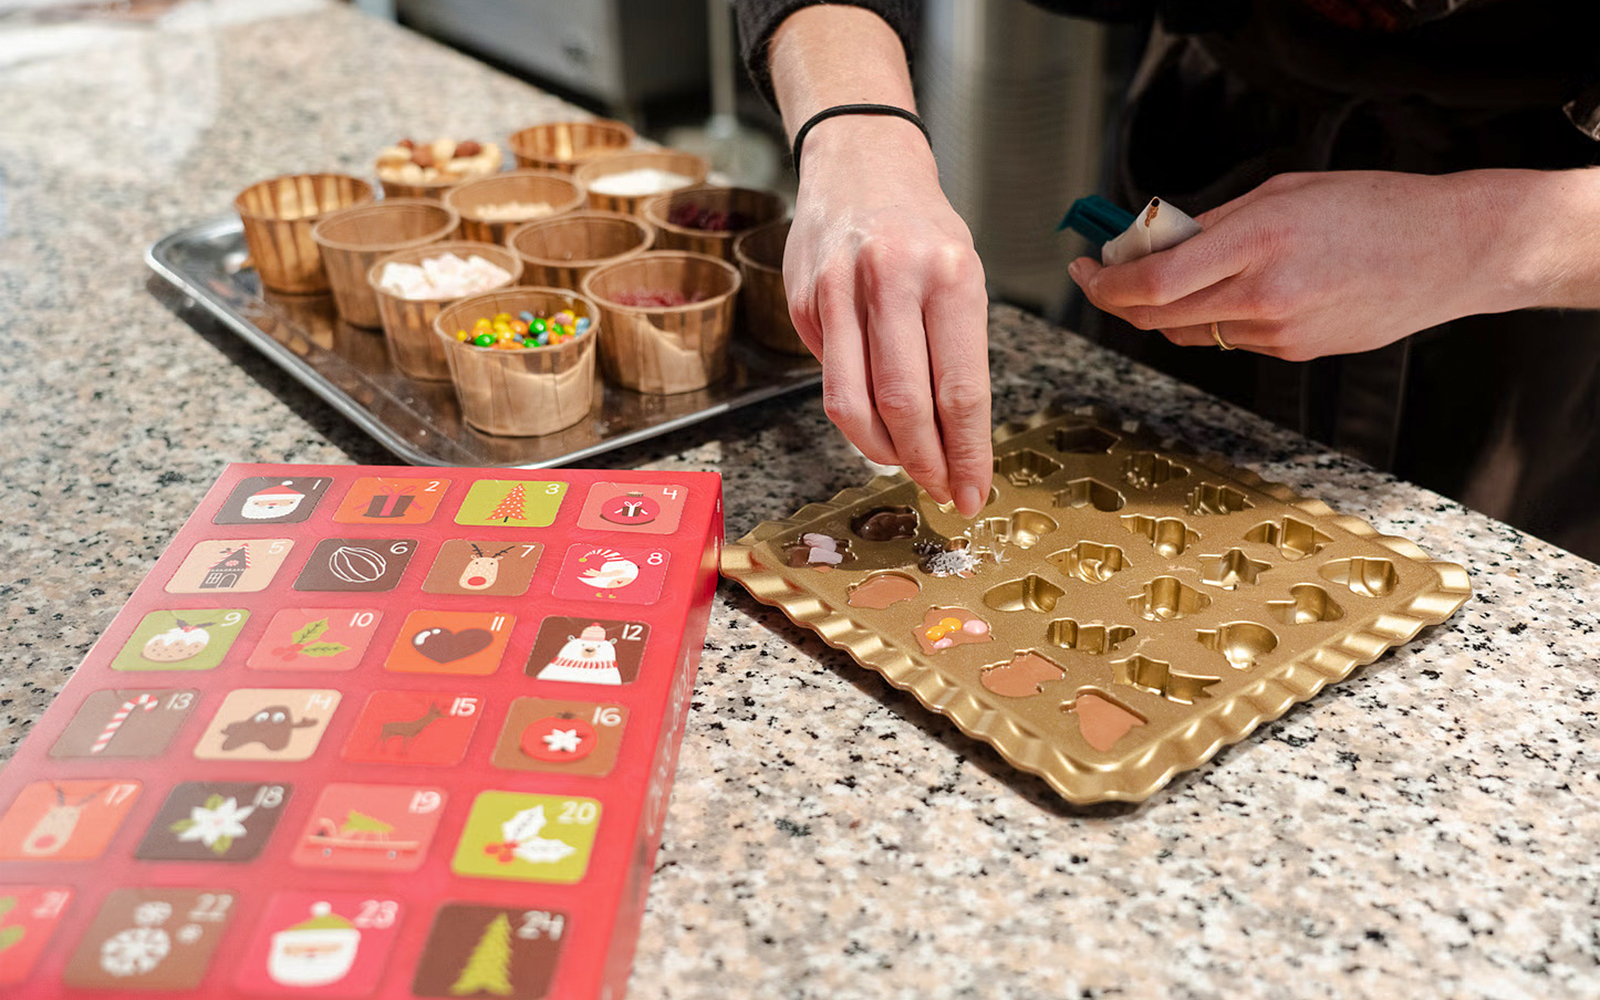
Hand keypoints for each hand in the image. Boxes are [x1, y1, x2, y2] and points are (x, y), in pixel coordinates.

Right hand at [785, 116, 992, 514]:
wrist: (860, 159)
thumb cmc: (921, 225)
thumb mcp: (963, 271)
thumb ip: (957, 351)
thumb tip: (955, 440)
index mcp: (949, 273)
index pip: (960, 389)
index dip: (967, 454)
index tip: (973, 491)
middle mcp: (892, 279)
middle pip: (904, 405)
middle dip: (925, 463)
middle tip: (940, 490)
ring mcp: (839, 290)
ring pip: (853, 404)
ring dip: (882, 452)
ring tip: (906, 465)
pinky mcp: (803, 302)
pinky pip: (830, 377)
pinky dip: (855, 410)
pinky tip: (874, 415)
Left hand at [1067, 170, 1529, 359]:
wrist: (1451, 252)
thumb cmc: (1373, 207)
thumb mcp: (1284, 191)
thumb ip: (1214, 222)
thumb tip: (1154, 243)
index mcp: (1260, 241)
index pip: (1153, 280)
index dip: (1104, 282)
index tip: (1084, 268)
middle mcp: (1264, 295)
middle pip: (1157, 316)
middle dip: (1119, 299)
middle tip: (1105, 275)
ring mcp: (1279, 333)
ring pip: (1189, 331)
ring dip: (1166, 308)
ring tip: (1176, 273)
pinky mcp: (1294, 353)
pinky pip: (1229, 339)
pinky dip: (1215, 316)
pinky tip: (1241, 290)